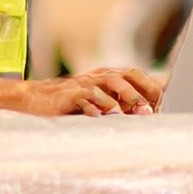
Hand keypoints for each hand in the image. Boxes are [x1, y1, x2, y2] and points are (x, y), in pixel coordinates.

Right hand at [7, 68, 160, 116]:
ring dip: (126, 97)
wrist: (34, 100)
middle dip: (142, 90)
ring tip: (136, 112)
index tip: (157, 108)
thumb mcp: (95, 103)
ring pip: (111, 83)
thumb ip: (117, 104)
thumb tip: (142, 114)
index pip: (136, 75)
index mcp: (106, 76)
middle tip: (151, 109)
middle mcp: (98, 76)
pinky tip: (102, 118)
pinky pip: (87, 97)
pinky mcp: (70, 93)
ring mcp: (84, 83)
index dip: (150, 90)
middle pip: (128, 75)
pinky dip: (97, 107)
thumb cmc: (68, 104)